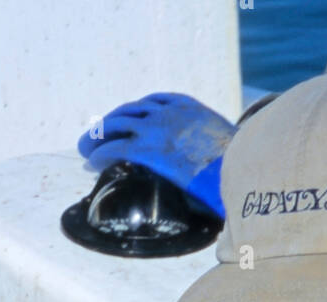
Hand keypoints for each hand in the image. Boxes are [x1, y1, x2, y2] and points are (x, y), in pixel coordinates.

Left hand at [77, 93, 233, 217]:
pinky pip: (116, 148)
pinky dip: (101, 154)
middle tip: (97, 134)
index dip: (136, 112)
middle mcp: (168, 112)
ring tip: (86, 147)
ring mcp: (156, 128)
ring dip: (98, 137)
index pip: (154, 102)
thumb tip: (220, 175)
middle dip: (111, 122)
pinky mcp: (148, 149)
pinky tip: (91, 162)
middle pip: (130, 111)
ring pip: (117, 126)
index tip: (128, 119)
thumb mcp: (228, 147)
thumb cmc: (240, 162)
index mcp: (188, 107)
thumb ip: (214, 151)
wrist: (240, 161)